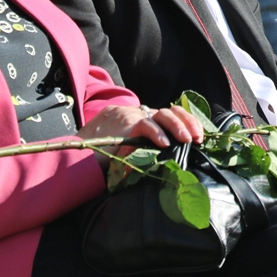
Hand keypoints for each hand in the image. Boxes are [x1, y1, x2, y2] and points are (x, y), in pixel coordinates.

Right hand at [77, 104, 204, 149]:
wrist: (78, 157)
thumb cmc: (102, 161)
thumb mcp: (131, 156)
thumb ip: (147, 154)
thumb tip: (171, 164)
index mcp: (142, 120)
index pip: (169, 114)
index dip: (186, 122)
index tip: (198, 136)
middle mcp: (138, 115)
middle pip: (170, 111)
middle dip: (188, 123)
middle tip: (198, 138)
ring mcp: (131, 117)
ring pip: (162, 114)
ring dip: (178, 127)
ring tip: (186, 140)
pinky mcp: (123, 124)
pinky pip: (144, 125)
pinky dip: (157, 134)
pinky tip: (165, 144)